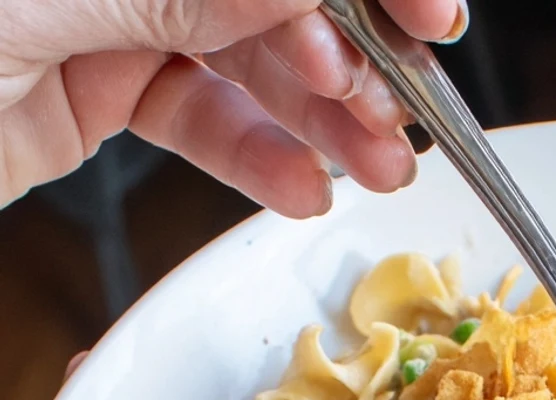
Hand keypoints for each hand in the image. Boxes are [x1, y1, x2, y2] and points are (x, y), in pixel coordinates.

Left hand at [0, 0, 466, 215]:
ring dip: (322, 118)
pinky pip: (197, 117)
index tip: (426, 12)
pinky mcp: (90, 84)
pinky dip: (253, 157)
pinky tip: (300, 185)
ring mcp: (99, 7)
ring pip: (243, 56)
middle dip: (349, 51)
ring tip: (376, 166)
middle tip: (404, 111)